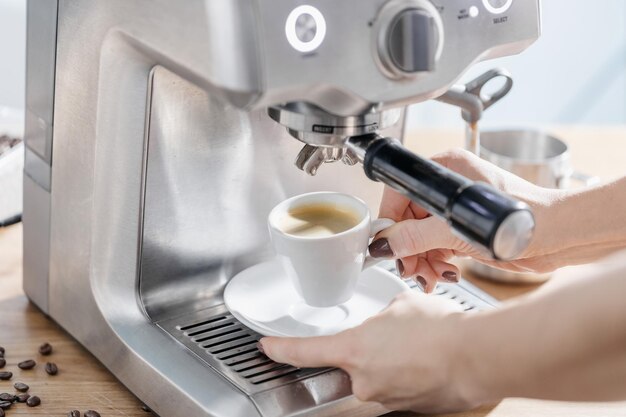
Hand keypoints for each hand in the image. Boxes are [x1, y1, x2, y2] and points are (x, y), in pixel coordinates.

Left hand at [259, 291, 474, 412]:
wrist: (477, 356)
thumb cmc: (440, 328)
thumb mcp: (400, 307)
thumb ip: (383, 318)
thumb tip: (387, 323)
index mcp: (353, 349)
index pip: (304, 351)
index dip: (281, 349)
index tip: (267, 348)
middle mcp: (364, 380)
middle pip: (348, 366)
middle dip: (366, 350)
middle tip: (395, 336)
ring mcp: (386, 398)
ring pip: (377, 377)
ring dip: (392, 361)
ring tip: (419, 346)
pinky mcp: (408, 407)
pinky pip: (399, 387)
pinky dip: (409, 373)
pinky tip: (428, 359)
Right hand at [368, 149, 562, 291]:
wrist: (560, 237)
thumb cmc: (524, 217)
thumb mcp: (457, 229)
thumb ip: (416, 237)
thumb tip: (385, 244)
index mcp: (446, 169)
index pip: (400, 193)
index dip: (390, 222)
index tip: (385, 245)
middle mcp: (450, 187)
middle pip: (409, 219)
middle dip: (408, 249)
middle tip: (409, 269)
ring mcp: (458, 210)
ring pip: (422, 237)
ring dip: (422, 261)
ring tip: (430, 277)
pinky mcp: (465, 231)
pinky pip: (437, 247)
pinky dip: (436, 263)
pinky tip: (444, 274)